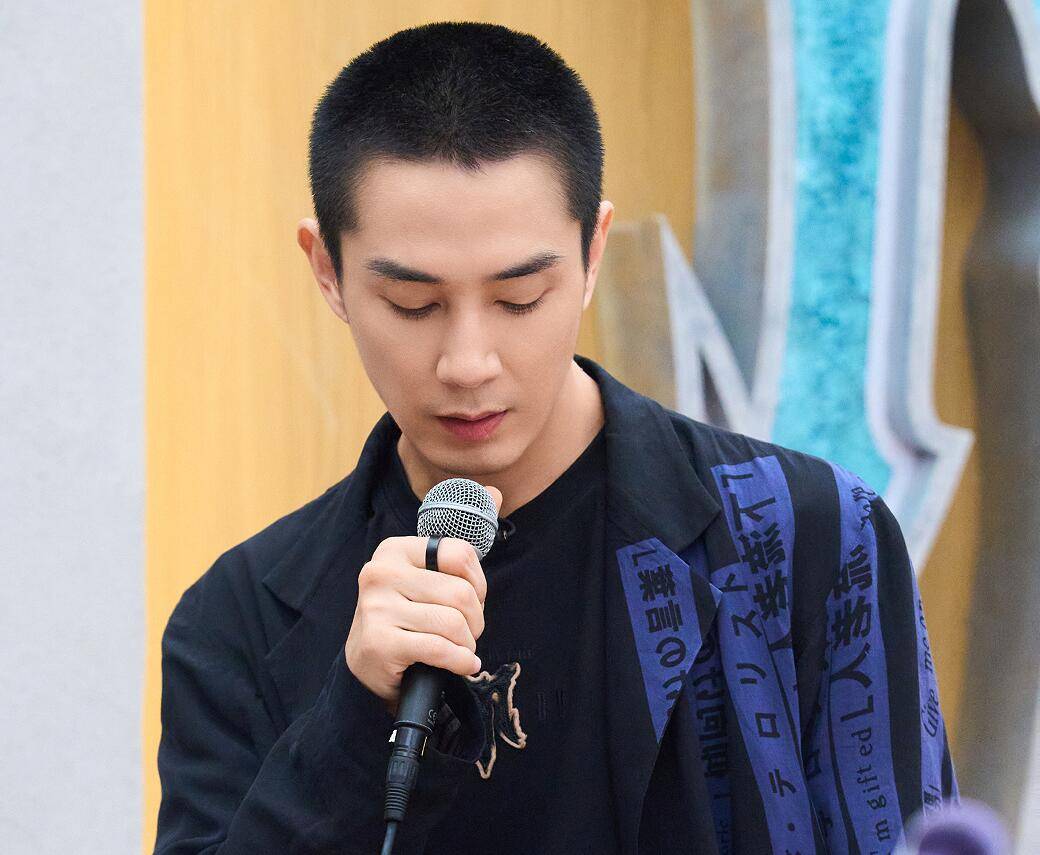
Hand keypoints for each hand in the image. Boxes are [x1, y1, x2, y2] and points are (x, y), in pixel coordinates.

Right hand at [344, 485, 502, 713]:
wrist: (369, 662)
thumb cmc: (408, 613)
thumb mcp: (429, 573)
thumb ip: (460, 536)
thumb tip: (493, 492)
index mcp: (395, 549)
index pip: (460, 554)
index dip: (478, 582)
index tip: (473, 599)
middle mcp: (380, 573)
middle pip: (460, 593)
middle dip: (476, 620)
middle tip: (469, 632)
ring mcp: (376, 608)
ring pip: (453, 623)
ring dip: (467, 643)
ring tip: (461, 648)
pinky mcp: (379, 642)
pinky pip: (440, 649)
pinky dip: (460, 661)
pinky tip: (462, 665)